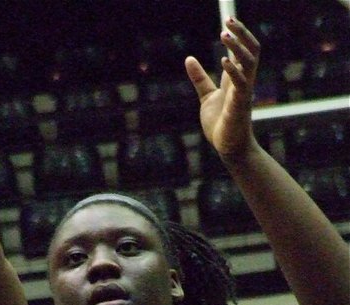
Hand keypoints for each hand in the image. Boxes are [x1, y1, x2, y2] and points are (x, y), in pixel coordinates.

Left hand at [185, 17, 259, 159]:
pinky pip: (241, 84)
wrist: (228, 148)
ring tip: (224, 34)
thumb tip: (189, 58)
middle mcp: (244, 82)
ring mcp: (243, 92)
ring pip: (249, 62)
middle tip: (229, 20)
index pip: (244, 50)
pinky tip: (224, 60)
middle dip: (242, 34)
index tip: (228, 20)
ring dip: (238, 47)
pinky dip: (233, 71)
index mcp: (237, 79)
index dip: (239, 34)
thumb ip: (200, 78)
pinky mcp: (239, 105)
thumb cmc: (221, 124)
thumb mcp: (206, 96)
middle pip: (252, 50)